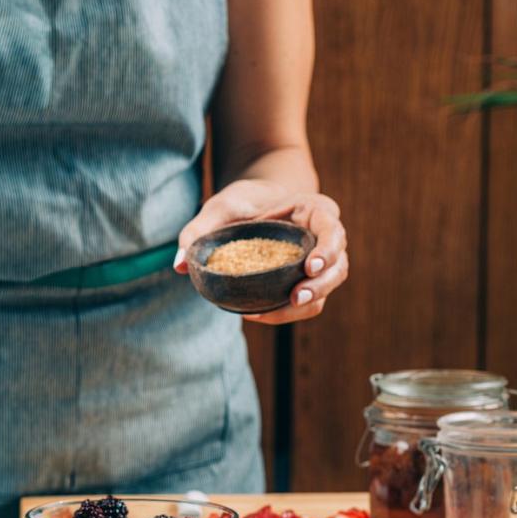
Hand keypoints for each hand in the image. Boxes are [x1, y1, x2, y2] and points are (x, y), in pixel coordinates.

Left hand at [174, 180, 348, 323]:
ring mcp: (320, 260)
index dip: (327, 248)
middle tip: (296, 296)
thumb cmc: (240, 203)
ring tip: (284, 308)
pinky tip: (259, 314)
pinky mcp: (307, 279)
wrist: (253, 207)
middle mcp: (324, 236)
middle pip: (338, 264)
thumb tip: (179, 265)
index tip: (308, 266)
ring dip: (311, 301)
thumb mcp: (218, 208)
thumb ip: (198, 231)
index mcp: (314, 211)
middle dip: (320, 284)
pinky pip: (308, 300)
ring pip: (328, 286)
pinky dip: (289, 311)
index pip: (333, 228)